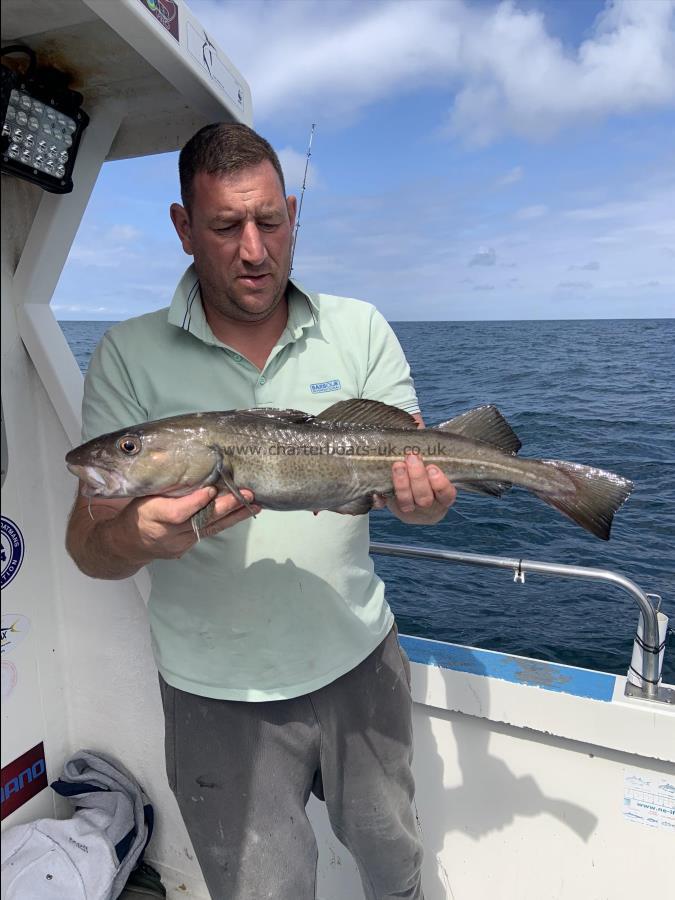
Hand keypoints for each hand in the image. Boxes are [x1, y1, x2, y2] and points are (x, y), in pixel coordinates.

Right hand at [121, 486, 260, 559]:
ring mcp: (180, 543)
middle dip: (226, 508)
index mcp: (153, 516)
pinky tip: (243, 512)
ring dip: (235, 516)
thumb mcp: (144, 495)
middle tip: (246, 495)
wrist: (129, 543)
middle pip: (201, 521)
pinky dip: (228, 521)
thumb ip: (166, 487)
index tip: (212, 489)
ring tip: (255, 504)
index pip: (178, 513)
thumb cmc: (138, 510)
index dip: (196, 502)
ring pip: (211, 528)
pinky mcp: (188, 546)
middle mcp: (169, 533)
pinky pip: (210, 532)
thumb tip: (191, 464)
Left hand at [376, 453, 455, 523]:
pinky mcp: (393, 509)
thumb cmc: (431, 479)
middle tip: (412, 457)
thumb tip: (425, 434)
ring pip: (406, 503)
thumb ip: (434, 459)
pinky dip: (380, 499)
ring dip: (401, 483)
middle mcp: (428, 508)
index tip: (432, 468)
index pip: (446, 495)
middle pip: (424, 499)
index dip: (440, 483)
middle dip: (417, 477)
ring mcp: (410, 511)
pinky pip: (385, 506)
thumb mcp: (437, 471)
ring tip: (398, 465)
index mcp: (443, 499)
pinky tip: (377, 491)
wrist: (419, 505)